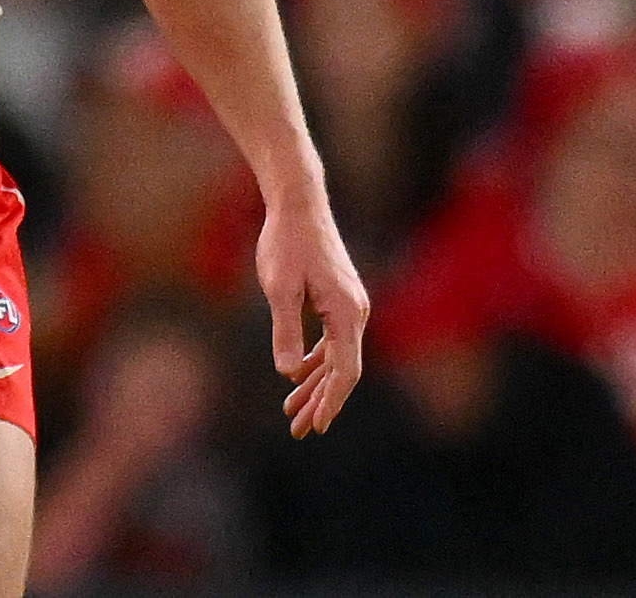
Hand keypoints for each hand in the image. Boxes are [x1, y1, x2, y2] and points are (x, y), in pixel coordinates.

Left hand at [260, 182, 368, 438]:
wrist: (298, 203)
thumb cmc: (286, 242)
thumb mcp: (279, 287)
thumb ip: (285, 330)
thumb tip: (288, 374)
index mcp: (347, 312)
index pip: (345, 370)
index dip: (331, 401)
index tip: (317, 425)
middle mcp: (356, 312)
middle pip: (343, 370)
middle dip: (321, 401)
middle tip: (299, 430)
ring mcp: (349, 306)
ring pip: (337, 357)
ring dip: (317, 385)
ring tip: (294, 413)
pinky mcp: (338, 300)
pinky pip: (332, 341)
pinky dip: (316, 362)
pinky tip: (298, 377)